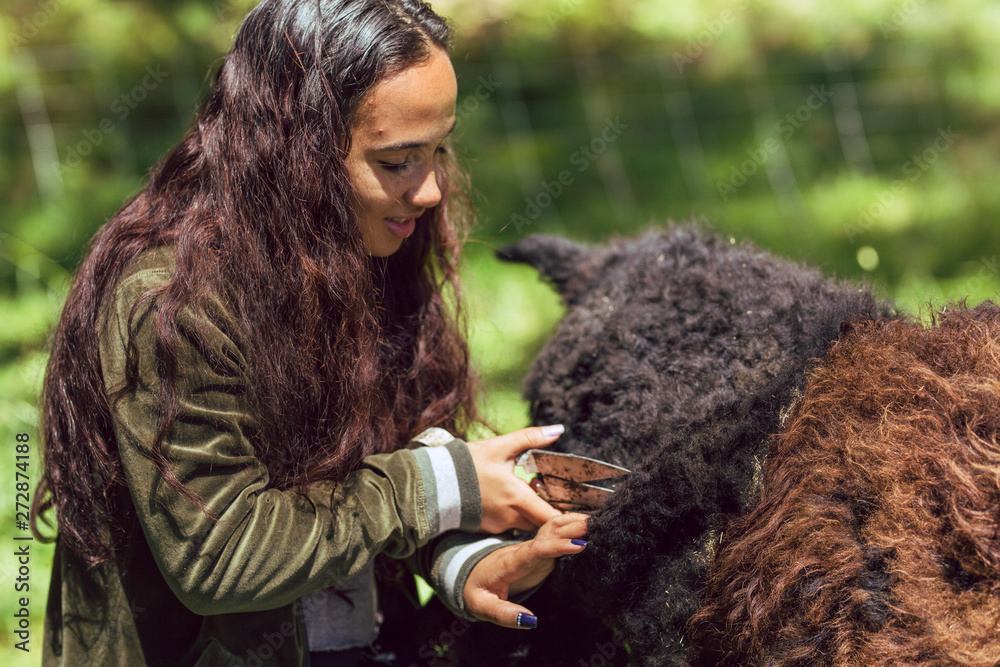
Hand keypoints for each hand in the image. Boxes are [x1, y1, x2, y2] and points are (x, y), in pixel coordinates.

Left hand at [464, 512, 588, 627]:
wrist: (472, 574)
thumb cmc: (477, 590)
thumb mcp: (482, 606)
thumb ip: (504, 614)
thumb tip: (530, 621)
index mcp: (510, 562)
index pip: (534, 550)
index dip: (557, 546)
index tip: (579, 545)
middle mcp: (524, 549)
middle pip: (549, 533)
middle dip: (573, 528)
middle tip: (600, 526)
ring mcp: (533, 547)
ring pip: (554, 527)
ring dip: (575, 522)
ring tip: (600, 522)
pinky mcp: (540, 550)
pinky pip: (557, 533)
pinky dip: (573, 526)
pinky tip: (590, 526)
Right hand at [467, 425, 563, 532]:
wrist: (434, 482)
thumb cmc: (468, 464)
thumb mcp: (501, 446)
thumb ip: (531, 437)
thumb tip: (558, 429)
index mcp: (518, 497)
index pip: (552, 517)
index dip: (565, 515)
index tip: (572, 506)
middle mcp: (510, 517)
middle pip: (541, 523)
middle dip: (548, 510)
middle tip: (547, 492)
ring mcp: (498, 525)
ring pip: (525, 524)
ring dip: (530, 512)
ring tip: (526, 490)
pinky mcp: (487, 528)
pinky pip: (509, 526)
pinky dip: (514, 515)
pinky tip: (506, 498)